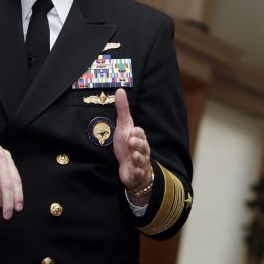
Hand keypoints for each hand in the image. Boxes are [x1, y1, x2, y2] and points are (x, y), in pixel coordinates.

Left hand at [113, 88, 152, 202]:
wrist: (129, 167)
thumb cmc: (127, 145)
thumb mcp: (123, 127)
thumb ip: (122, 109)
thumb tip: (120, 90)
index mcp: (139, 138)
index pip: (140, 133)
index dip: (137, 133)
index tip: (132, 131)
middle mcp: (141, 149)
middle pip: (143, 146)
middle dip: (138, 144)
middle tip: (131, 142)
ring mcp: (139, 162)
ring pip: (141, 159)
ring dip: (138, 157)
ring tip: (133, 156)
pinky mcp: (136, 173)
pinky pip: (138, 173)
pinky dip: (136, 172)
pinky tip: (133, 170)